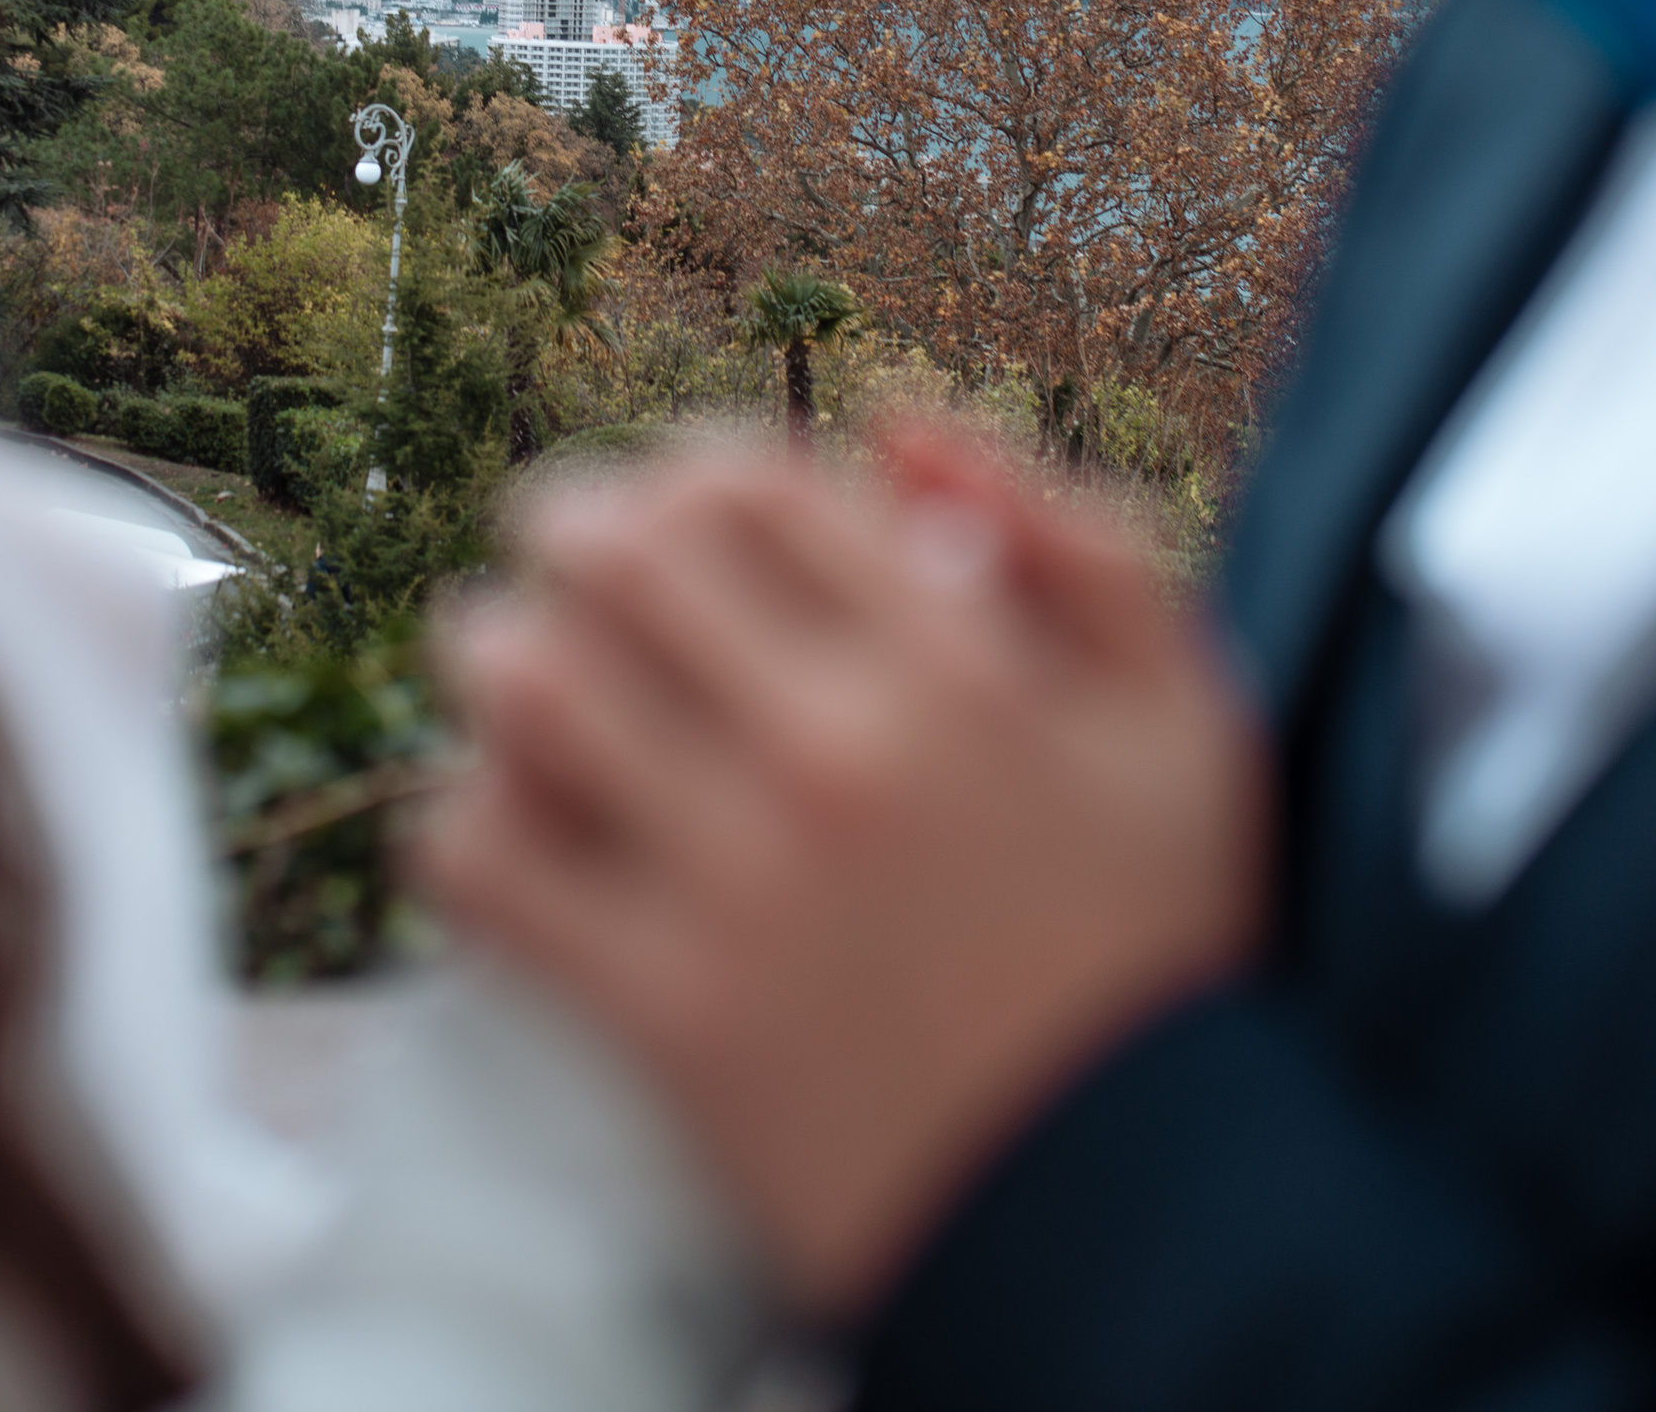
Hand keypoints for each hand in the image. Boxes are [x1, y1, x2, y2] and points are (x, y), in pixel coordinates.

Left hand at [423, 428, 1269, 1313]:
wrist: (1124, 1226)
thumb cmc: (1154, 951)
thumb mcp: (1188, 720)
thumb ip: (1079, 541)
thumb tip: (903, 428)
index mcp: (955, 668)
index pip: (744, 480)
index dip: (688, 471)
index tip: (680, 509)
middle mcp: (833, 752)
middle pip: (612, 555)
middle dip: (565, 531)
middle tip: (566, 560)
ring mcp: (735, 885)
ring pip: (525, 683)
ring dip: (499, 651)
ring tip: (518, 667)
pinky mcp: (661, 1012)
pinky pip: (486, 860)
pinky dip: (467, 815)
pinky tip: (514, 817)